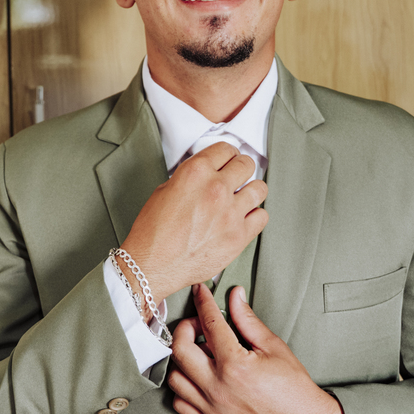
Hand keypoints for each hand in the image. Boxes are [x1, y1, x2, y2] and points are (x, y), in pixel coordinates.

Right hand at [119, 143, 266, 300]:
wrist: (151, 265)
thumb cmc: (153, 232)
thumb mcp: (165, 190)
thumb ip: (191, 178)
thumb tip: (207, 174)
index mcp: (195, 172)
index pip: (225, 148)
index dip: (226, 155)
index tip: (227, 161)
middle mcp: (216, 188)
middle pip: (246, 164)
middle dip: (240, 169)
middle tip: (235, 177)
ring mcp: (230, 213)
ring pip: (259, 188)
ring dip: (251, 191)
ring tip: (242, 198)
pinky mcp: (239, 236)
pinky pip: (262, 216)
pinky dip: (254, 216)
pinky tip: (243, 218)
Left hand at [167, 284, 343, 413]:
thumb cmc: (294, 387)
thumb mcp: (274, 346)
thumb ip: (248, 320)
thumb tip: (235, 296)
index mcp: (235, 366)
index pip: (210, 324)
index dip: (203, 302)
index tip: (201, 292)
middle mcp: (218, 388)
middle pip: (180, 350)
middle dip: (185, 328)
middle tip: (200, 325)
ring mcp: (212, 409)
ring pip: (175, 378)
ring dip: (182, 360)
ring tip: (201, 352)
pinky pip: (180, 404)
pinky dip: (184, 387)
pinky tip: (198, 377)